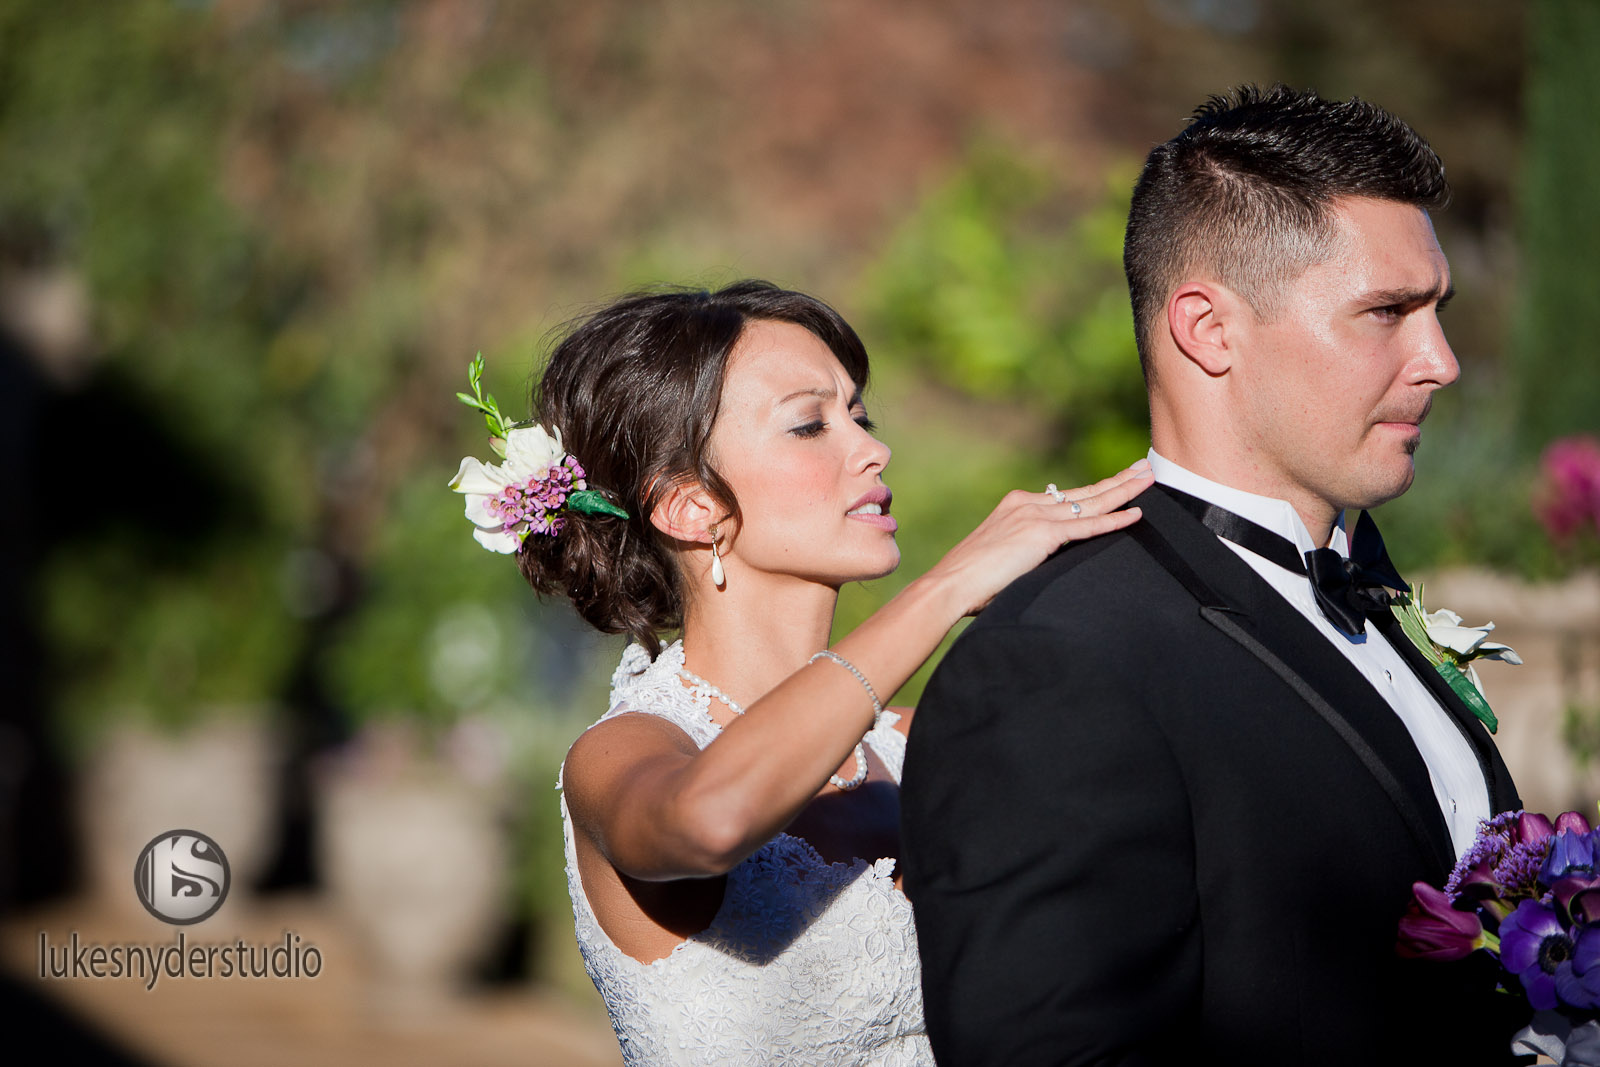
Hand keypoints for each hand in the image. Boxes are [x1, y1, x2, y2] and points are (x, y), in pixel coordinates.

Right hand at [926, 459, 1152, 616]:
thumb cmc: (969, 582)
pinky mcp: (1042, 535)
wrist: (949, 584)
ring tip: (1149, 478)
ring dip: (1124, 491)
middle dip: (1117, 480)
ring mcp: (1035, 517)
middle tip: (1144, 468)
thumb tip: (1041, 562)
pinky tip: (1136, 514)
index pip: (1065, 497)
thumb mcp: (1002, 557)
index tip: (1115, 481)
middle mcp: (1027, 504)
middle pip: (1083, 492)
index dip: (1093, 490)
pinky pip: (1087, 526)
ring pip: (1090, 503)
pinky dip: (1114, 520)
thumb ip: (1024, 551)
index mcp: (1016, 506)